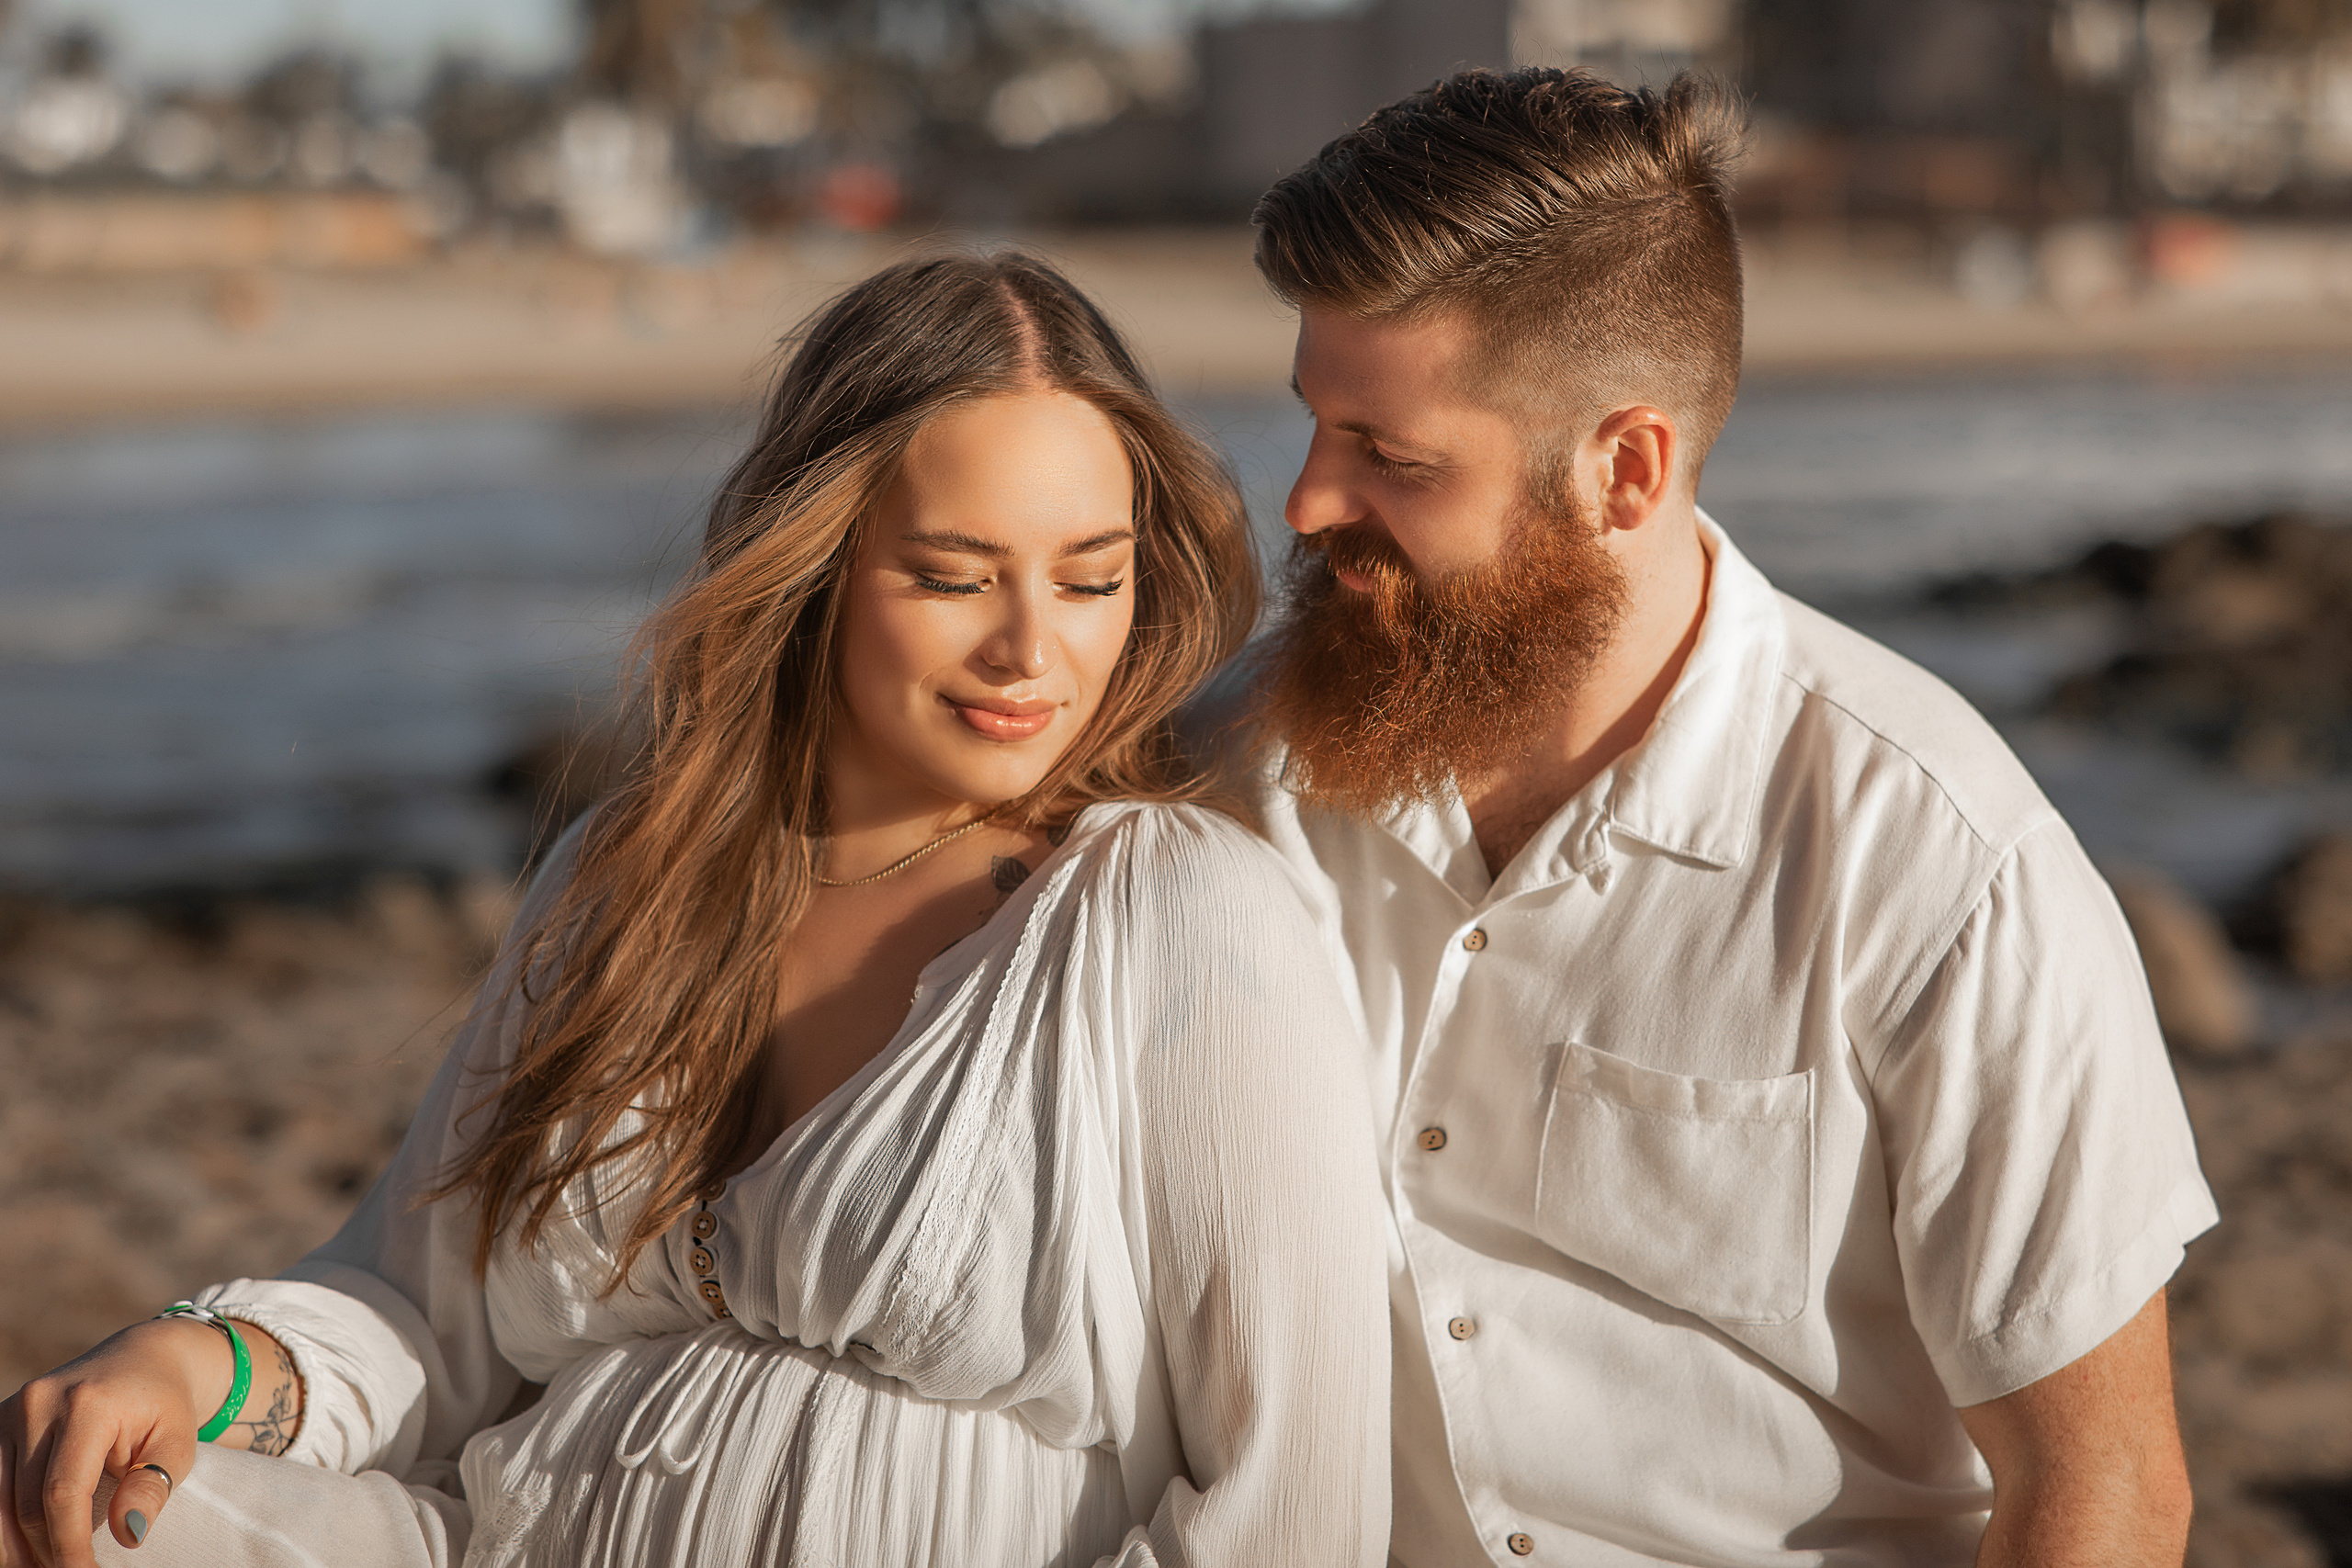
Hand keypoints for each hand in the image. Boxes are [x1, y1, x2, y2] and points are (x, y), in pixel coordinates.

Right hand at [0, 1319, 223, 1566]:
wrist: (142, 1361)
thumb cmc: (164, 1408)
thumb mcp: (178, 1444)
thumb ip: (152, 1486)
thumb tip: (128, 1535)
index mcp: (87, 1405)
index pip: (62, 1493)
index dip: (68, 1546)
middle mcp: (37, 1404)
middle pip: (25, 1505)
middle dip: (45, 1552)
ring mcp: (10, 1413)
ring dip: (17, 1545)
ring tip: (49, 1562)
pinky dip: (5, 1522)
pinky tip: (27, 1544)